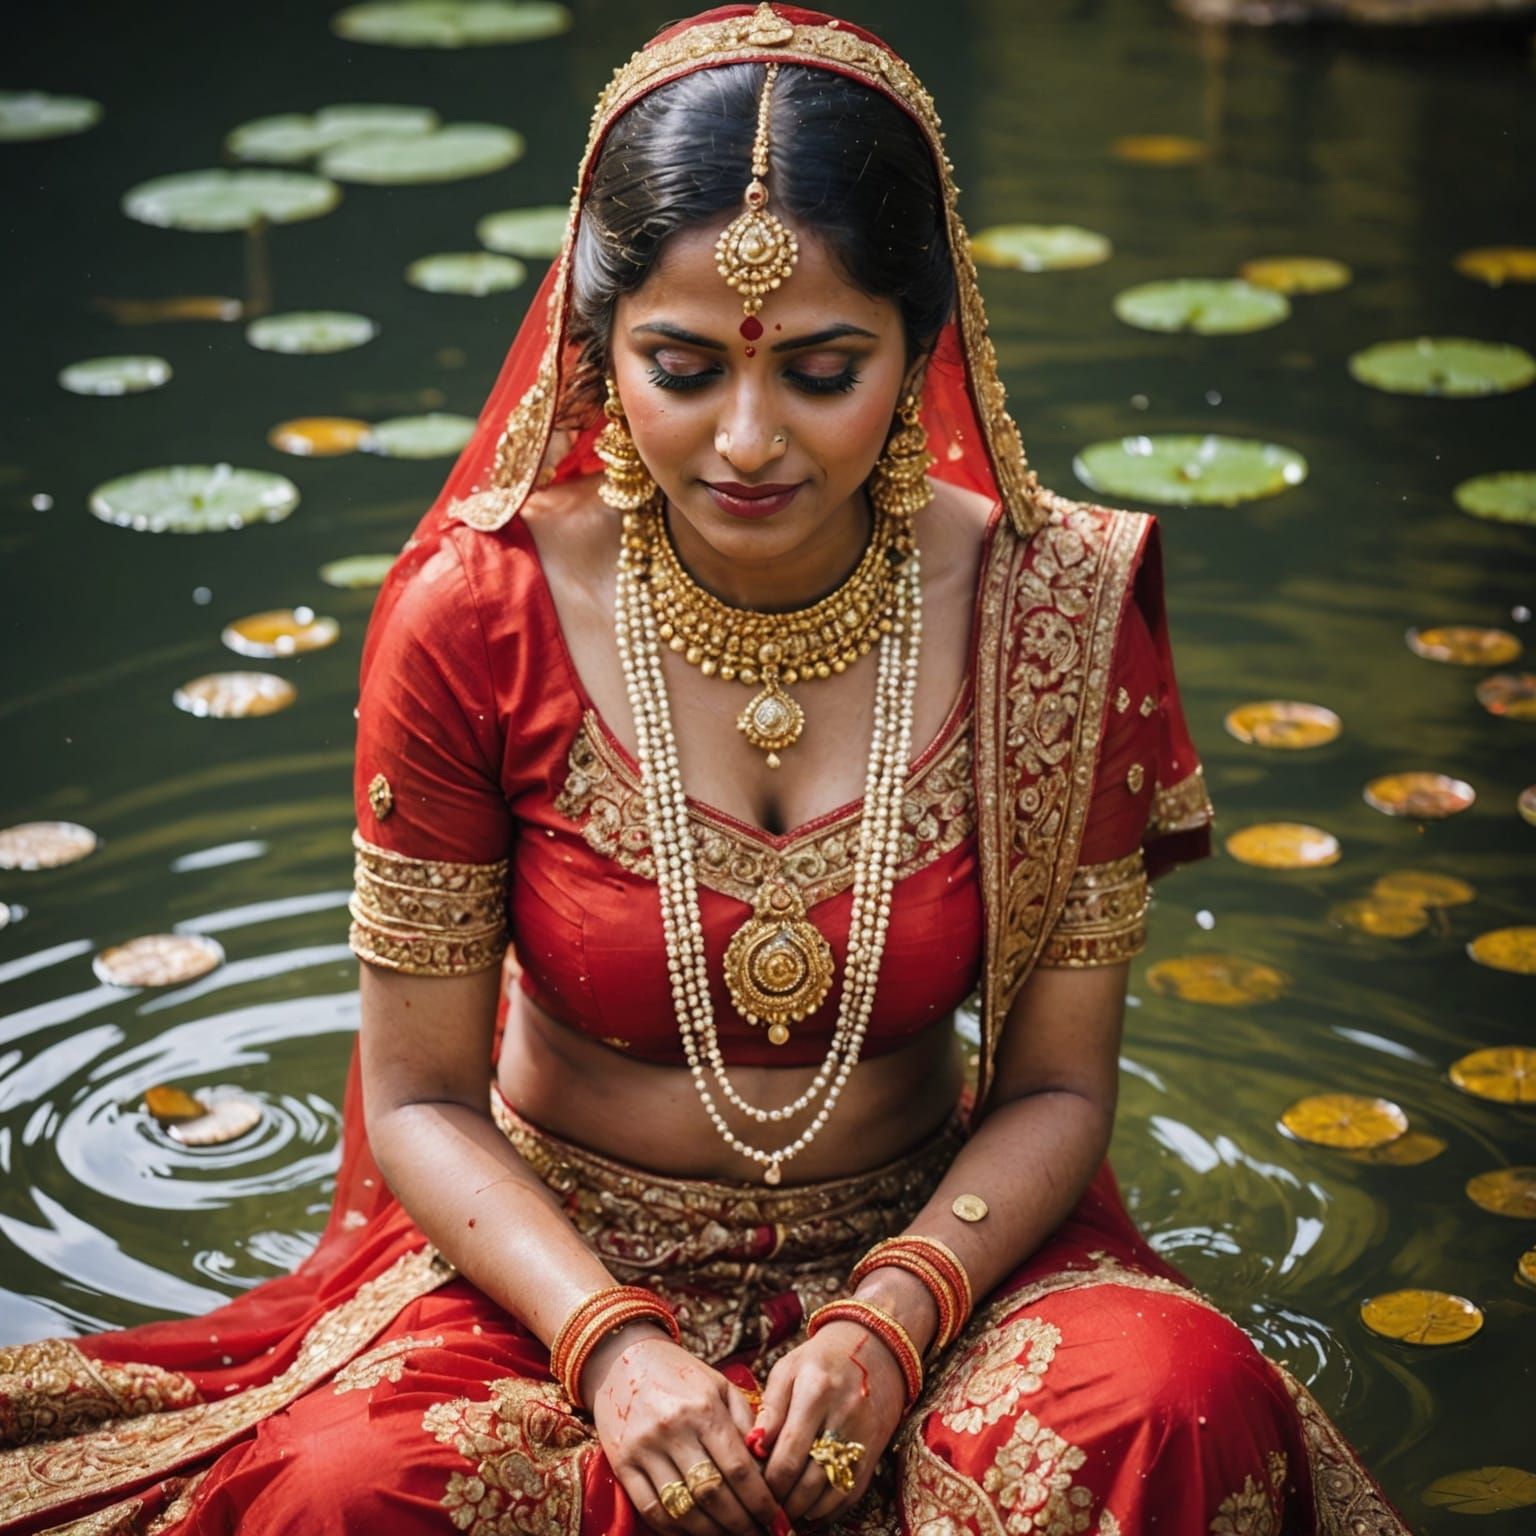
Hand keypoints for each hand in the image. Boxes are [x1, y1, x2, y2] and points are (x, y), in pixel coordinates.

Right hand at [586, 1323, 788, 1535]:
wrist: (624, 1359)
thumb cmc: (681, 1374)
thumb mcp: (719, 1386)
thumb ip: (745, 1423)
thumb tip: (767, 1466)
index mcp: (703, 1408)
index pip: (738, 1468)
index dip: (760, 1500)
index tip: (776, 1517)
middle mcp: (673, 1429)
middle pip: (713, 1494)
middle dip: (741, 1523)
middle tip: (760, 1534)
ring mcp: (644, 1449)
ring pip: (683, 1509)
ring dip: (712, 1533)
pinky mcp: (622, 1464)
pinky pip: (651, 1510)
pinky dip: (675, 1531)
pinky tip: (695, 1534)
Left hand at [751, 1322, 907, 1525]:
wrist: (875, 1349)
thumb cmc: (820, 1360)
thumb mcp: (788, 1369)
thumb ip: (770, 1409)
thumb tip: (752, 1448)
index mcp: (815, 1391)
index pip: (787, 1453)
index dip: (767, 1482)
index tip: (751, 1490)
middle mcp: (843, 1416)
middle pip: (809, 1479)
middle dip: (783, 1502)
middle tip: (763, 1509)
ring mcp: (863, 1437)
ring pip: (831, 1493)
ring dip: (803, 1511)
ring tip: (782, 1513)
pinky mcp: (874, 1452)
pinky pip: (851, 1494)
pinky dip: (828, 1510)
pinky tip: (808, 1511)